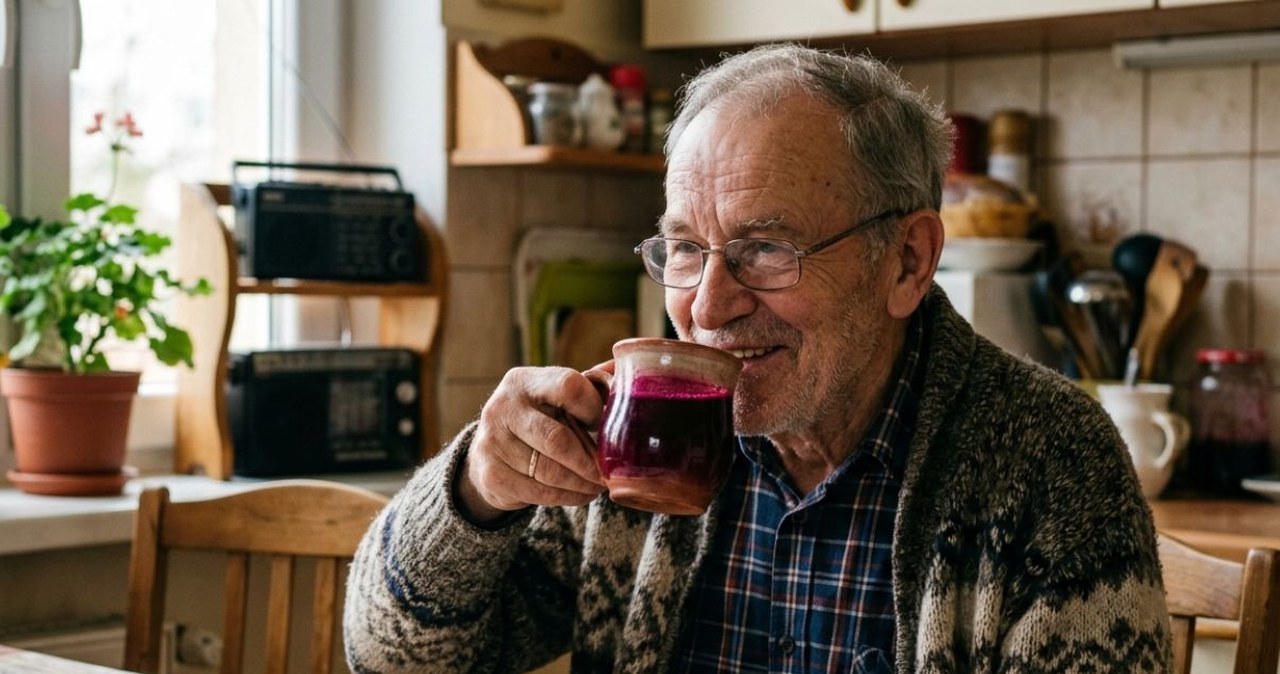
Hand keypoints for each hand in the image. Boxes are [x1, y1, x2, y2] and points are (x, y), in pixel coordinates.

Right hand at [457, 365, 611, 522]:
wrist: (489, 452)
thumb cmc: (538, 419)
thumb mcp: (555, 396)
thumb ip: (590, 385)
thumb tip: (628, 373)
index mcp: (524, 381)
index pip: (568, 386)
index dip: (594, 409)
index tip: (609, 428)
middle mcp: (503, 407)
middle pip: (557, 439)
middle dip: (590, 461)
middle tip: (610, 472)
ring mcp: (492, 442)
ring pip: (549, 471)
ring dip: (582, 483)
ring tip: (600, 485)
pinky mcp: (491, 475)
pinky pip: (539, 492)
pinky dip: (567, 497)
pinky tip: (581, 494)